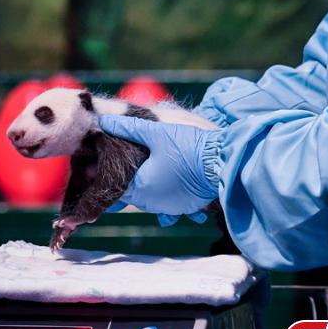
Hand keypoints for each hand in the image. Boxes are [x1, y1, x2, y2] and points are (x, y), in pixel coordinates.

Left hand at [98, 115, 222, 216]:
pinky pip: (167, 200)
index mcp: (142, 188)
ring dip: (149, 183)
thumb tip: (105, 121)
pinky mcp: (185, 206)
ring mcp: (170, 207)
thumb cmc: (187, 146)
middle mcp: (153, 203)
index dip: (112, 171)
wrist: (222, 161)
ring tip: (152, 164)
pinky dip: (165, 189)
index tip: (110, 159)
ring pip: (150, 196)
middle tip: (132, 158)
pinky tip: (169, 174)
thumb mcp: (156, 133)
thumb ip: (130, 128)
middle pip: (133, 192)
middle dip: (131, 176)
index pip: (117, 185)